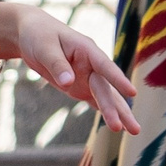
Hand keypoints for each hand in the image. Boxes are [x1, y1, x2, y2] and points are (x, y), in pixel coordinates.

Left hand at [5, 5, 140, 134]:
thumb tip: (68, 83)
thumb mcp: (45, 47)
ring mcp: (87, 76)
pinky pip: (95, 101)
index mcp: (86, 49)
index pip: (104, 66)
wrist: (31, 34)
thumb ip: (57, 65)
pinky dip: (105, 112)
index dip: (118, 79)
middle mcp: (91, 64)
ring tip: (134, 131)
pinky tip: (118, 126)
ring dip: (118, 114)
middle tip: (128, 127)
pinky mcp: (80, 86)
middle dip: (117, 108)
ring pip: (106, 97)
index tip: (132, 93)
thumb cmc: (39, 35)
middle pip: (106, 88)